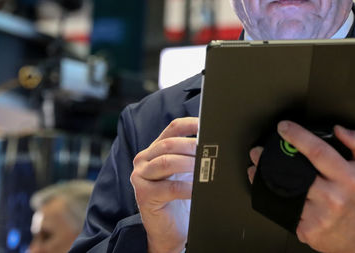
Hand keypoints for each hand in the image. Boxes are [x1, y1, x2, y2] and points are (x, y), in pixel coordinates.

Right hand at [131, 117, 197, 252]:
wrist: (169, 230)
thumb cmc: (180, 199)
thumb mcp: (185, 172)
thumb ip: (191, 156)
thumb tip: (213, 142)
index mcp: (155, 149)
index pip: (173, 128)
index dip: (191, 124)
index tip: (207, 125)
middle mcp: (144, 159)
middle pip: (169, 144)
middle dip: (192, 146)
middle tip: (210, 151)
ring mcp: (140, 176)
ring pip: (167, 162)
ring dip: (189, 164)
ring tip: (205, 169)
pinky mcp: (144, 195)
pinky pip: (170, 188)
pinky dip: (187, 188)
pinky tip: (198, 190)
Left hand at [248, 121, 354, 252]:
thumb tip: (337, 129)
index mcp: (347, 177)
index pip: (318, 151)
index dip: (297, 136)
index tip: (283, 127)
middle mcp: (332, 197)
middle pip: (294, 172)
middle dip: (271, 158)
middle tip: (258, 150)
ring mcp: (318, 215)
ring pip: (285, 192)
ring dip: (266, 178)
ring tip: (258, 167)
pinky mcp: (307, 230)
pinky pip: (285, 209)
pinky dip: (274, 198)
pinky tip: (268, 189)